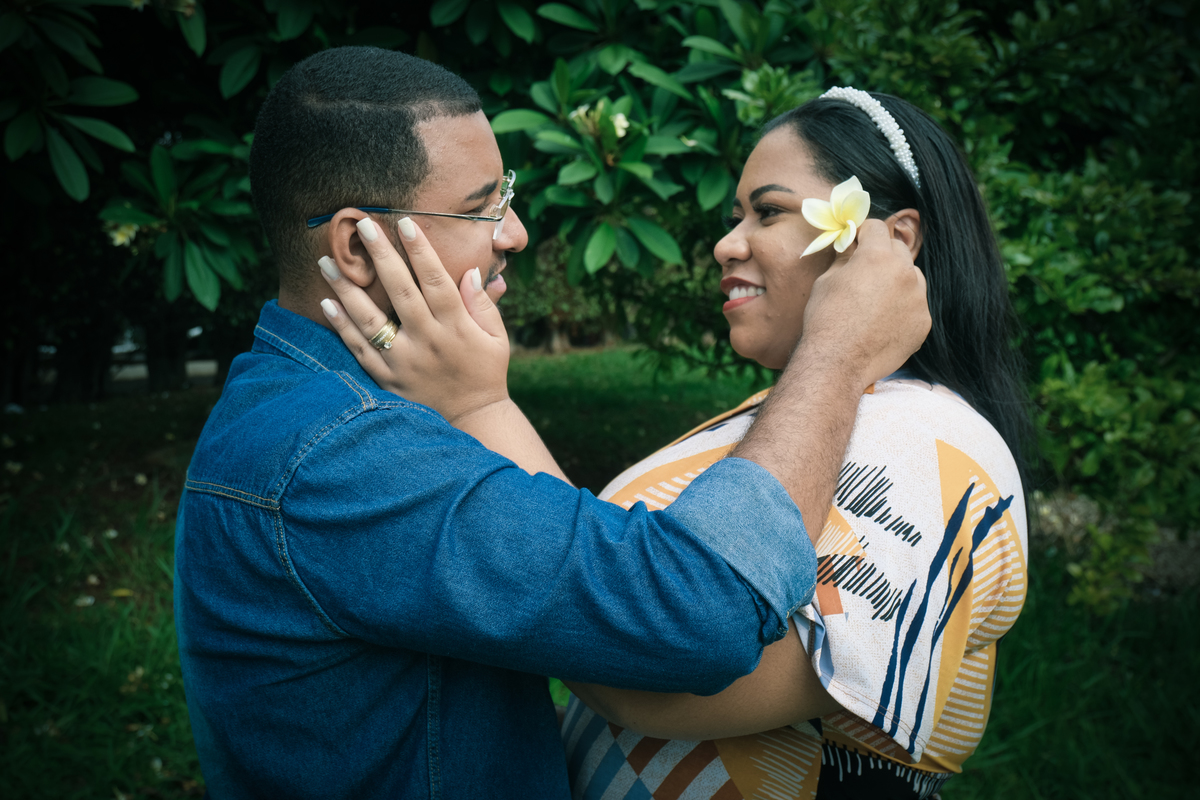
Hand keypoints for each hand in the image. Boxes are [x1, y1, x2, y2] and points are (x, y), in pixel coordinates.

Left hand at [318, 216, 509, 424]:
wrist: (472, 420)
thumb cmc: (487, 373)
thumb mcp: (497, 338)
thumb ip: (483, 304)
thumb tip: (468, 271)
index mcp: (456, 327)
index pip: (436, 281)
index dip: (421, 251)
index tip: (406, 223)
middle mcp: (428, 341)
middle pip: (400, 291)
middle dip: (381, 255)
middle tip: (362, 225)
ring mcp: (404, 362)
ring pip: (370, 319)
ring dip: (346, 289)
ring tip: (327, 261)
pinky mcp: (388, 379)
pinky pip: (360, 350)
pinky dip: (342, 327)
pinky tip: (327, 304)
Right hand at [801, 218, 930, 387]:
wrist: (837, 362)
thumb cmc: (825, 319)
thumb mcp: (826, 281)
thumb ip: (845, 258)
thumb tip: (851, 247)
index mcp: (877, 256)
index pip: (876, 227)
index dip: (864, 232)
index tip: (857, 240)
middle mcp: (904, 272)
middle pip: (898, 249)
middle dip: (882, 254)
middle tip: (864, 270)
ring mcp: (918, 299)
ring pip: (912, 276)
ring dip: (897, 280)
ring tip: (875, 300)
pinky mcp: (923, 322)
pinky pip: (915, 305)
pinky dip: (903, 308)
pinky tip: (883, 322)